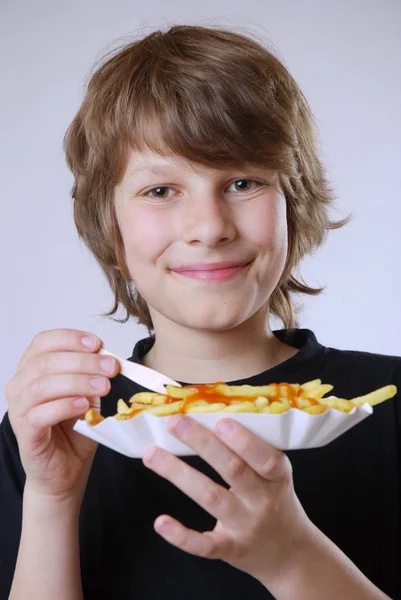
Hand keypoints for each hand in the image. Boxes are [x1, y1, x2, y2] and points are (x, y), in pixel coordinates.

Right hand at [6, 328, 119, 501]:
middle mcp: (20, 386)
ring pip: (41, 385)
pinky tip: (84, 405)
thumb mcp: (88, 393)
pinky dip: (64, 405)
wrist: (66, 469)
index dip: (70, 338)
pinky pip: (40, 414)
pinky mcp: (25, 433)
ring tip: (104, 387)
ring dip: (77, 381)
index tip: (98, 343)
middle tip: (111, 367)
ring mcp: (19, 410)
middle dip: (83, 361)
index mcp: (32, 369)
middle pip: (46, 361)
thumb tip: (107, 356)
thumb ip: (92, 374)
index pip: (44, 342)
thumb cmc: (74, 429)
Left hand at [143, 415, 314, 584]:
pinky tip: (160, 521)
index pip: (267, 459)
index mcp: (277, 478)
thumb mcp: (276, 476)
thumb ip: (252, 451)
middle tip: (176, 422)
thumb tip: (211, 413)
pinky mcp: (230, 549)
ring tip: (152, 454)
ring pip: (211, 498)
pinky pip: (205, 545)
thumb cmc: (275, 501)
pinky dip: (181, 535)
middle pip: (233, 470)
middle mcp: (263, 502)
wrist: (290, 554)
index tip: (221, 421)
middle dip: (203, 444)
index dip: (245, 441)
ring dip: (179, 474)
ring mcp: (246, 527)